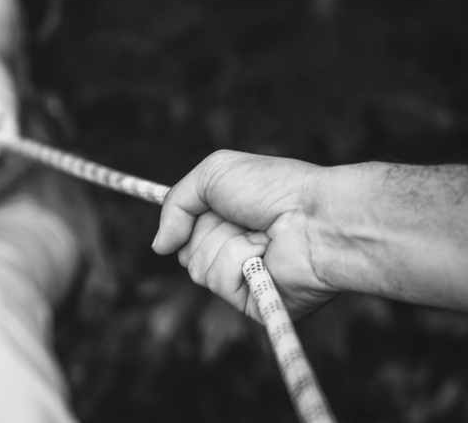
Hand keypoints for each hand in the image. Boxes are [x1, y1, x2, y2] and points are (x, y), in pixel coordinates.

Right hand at [151, 150, 336, 319]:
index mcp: (229, 221)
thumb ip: (174, 203)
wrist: (316, 217)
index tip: (180, 221)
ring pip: (197, 268)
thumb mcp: (214, 172)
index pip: (184, 230)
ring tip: (259, 235)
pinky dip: (236, 261)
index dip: (180, 224)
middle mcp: (235, 250)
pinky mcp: (253, 301)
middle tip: (239, 217)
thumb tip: (159, 246)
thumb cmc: (274, 189)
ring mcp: (243, 278)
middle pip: (185, 250)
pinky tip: (264, 254)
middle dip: (206, 229)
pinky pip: (218, 282)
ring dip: (224, 243)